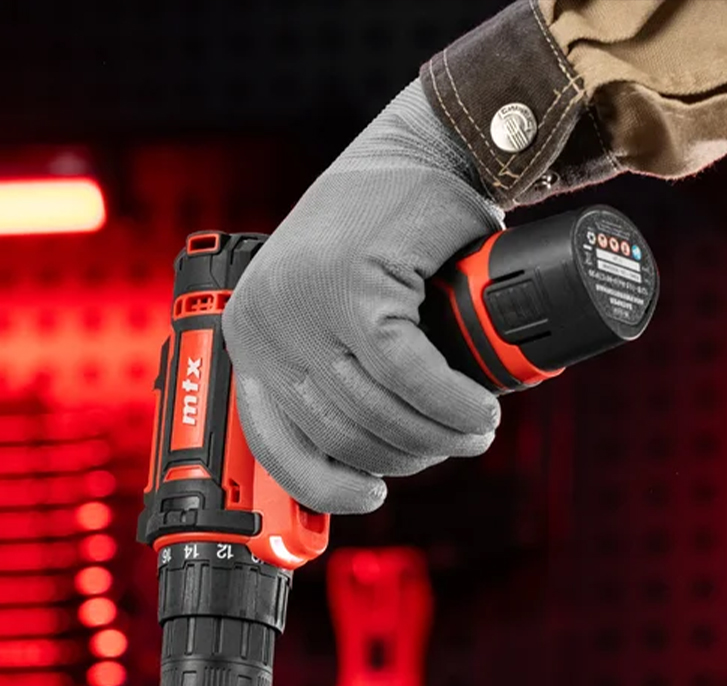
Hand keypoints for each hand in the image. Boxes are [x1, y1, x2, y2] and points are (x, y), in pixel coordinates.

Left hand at [223, 79, 504, 514]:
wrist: (424, 147)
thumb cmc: (384, 234)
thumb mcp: (334, 307)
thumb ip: (329, 368)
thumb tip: (358, 460)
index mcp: (249, 334)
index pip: (273, 440)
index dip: (324, 486)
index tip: (369, 495)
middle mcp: (265, 320)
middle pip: (340, 432)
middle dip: (406, 456)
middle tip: (452, 445)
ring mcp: (305, 302)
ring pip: (377, 410)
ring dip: (437, 436)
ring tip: (473, 430)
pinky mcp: (355, 285)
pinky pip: (408, 375)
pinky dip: (450, 403)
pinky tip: (477, 412)